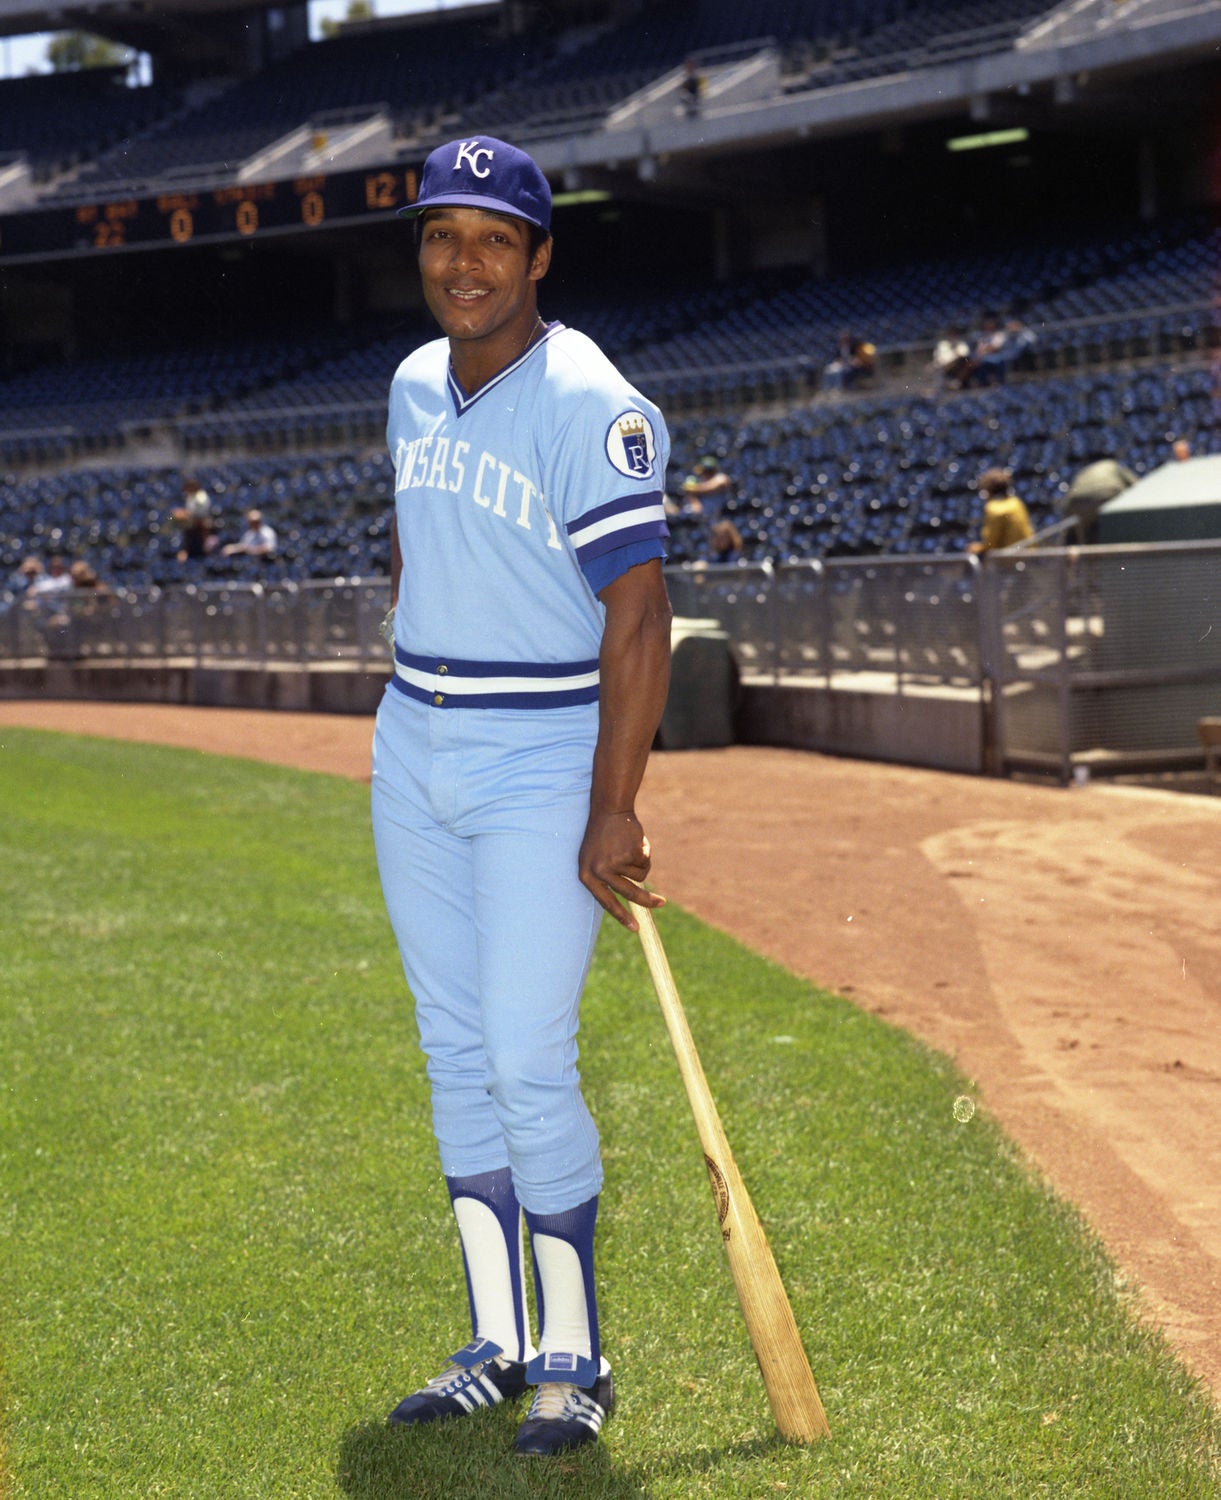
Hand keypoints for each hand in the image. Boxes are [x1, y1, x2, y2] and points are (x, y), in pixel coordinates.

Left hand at [579, 812, 664, 930]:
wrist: (609, 809)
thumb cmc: (604, 836)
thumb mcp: (597, 858)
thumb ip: (608, 878)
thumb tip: (630, 900)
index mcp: (586, 875)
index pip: (606, 902)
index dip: (621, 917)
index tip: (635, 928)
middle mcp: (598, 871)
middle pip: (628, 894)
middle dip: (647, 901)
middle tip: (661, 903)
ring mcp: (613, 863)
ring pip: (640, 876)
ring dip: (641, 863)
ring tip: (631, 847)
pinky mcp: (628, 853)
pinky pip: (645, 863)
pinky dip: (645, 853)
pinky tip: (635, 840)